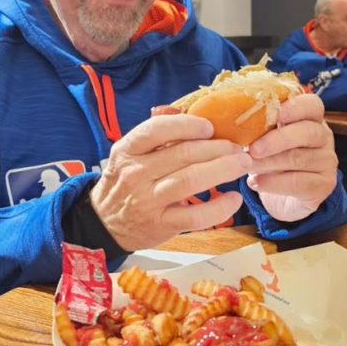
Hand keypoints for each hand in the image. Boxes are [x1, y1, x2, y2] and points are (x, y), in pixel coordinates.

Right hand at [89, 114, 251, 251]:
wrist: (104, 223)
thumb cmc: (124, 183)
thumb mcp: (129, 155)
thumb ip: (156, 139)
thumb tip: (196, 121)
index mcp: (128, 150)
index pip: (157, 129)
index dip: (188, 125)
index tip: (209, 127)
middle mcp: (136, 173)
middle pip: (184, 154)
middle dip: (218, 148)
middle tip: (237, 147)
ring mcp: (148, 201)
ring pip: (191, 180)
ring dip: (224, 170)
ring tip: (242, 165)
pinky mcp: (161, 225)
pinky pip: (195, 215)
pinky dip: (219, 207)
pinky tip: (233, 199)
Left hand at [245, 94, 337, 221]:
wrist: (281, 198)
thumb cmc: (269, 159)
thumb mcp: (263, 138)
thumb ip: (254, 125)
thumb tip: (225, 117)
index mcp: (310, 118)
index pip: (312, 105)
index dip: (296, 107)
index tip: (276, 114)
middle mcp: (323, 137)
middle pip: (307, 132)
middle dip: (277, 139)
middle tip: (253, 148)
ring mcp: (326, 162)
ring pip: (298, 159)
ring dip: (268, 163)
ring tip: (247, 165)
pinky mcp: (323, 185)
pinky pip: (298, 183)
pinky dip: (272, 183)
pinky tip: (254, 182)